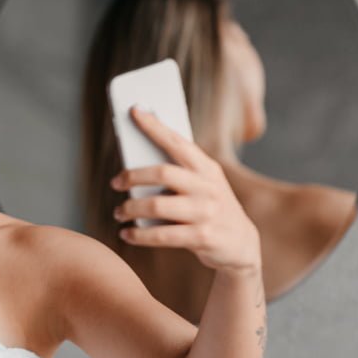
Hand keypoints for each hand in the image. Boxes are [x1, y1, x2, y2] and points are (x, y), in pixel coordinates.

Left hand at [110, 106, 261, 274]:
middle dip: (133, 176)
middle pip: (162, 173)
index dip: (154, 126)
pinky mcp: (203, 237)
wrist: (242, 245)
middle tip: (116, 182)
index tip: (134, 111)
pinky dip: (139, 234)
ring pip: (157, 205)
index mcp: (207, 168)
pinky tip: (127, 234)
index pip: (177, 141)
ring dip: (130, 208)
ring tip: (119, 213)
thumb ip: (179, 173)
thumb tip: (137, 161)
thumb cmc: (210, 209)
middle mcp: (208, 187)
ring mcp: (207, 212)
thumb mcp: (203, 186)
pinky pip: (161, 235)